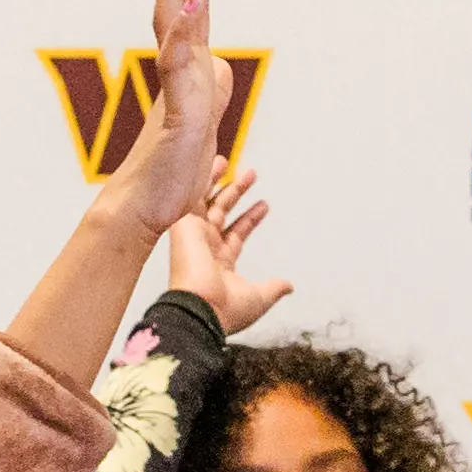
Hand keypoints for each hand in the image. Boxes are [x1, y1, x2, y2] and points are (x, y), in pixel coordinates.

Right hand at [81, 0, 226, 246]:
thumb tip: (217, 64)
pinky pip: (182, 63)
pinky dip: (185, 31)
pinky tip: (191, 2)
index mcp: (188, 67)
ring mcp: (178, 87)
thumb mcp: (202, 118)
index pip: (186, 3)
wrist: (145, 208)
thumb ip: (207, 85)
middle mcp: (179, 68)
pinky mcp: (180, 111)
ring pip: (177, 19)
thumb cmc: (170, 169)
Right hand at [163, 164, 286, 335]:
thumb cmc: (224, 310)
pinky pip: (192, 195)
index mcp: (220, 263)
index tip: (264, 205)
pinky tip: (208, 163)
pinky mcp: (183, 225)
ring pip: (205, 201)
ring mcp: (193, 234)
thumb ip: (273, 288)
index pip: (237, 233)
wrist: (200, 308)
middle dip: (236, 194)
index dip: (251, 219)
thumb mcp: (258, 297)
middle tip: (251, 175)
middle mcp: (205, 246)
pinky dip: (200, 179)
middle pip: (222, 212)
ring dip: (217, 181)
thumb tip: (288, 286)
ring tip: (227, 161)